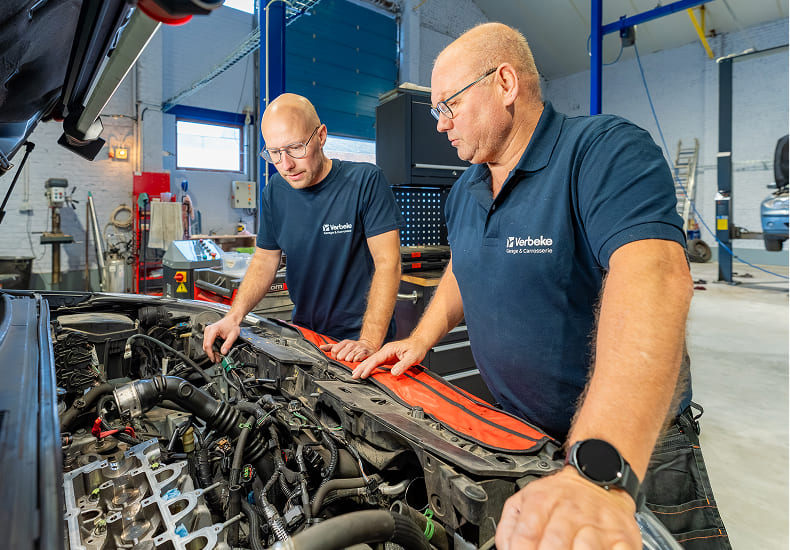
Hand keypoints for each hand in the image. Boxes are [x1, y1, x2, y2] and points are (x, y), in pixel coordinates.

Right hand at [202, 316, 240, 361]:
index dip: (210, 353)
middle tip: (217, 360)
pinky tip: (217, 352)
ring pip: (206, 345)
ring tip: (218, 357)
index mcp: (213, 330)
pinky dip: (212, 348)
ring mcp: (207, 332)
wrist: (232, 320)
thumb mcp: (233, 336)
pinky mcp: (209, 334)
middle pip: (206, 346)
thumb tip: (223, 352)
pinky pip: (208, 343)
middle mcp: (208, 330)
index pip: (208, 344)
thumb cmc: (232, 325)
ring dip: (212, 352)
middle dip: (211, 354)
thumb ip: (228, 344)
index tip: (214, 359)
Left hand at [320, 338, 376, 362]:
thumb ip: (331, 347)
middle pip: (341, 356)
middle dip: (342, 360)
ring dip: (348, 361)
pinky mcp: (364, 352)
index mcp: (345, 343)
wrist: (368, 345)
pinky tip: (355, 362)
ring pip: (348, 358)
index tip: (337, 358)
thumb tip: (321, 347)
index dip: (334, 357)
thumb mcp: (342, 345)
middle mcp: (351, 345)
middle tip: (344, 360)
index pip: (334, 351)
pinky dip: (355, 362)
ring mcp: (358, 348)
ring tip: (350, 361)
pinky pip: (357, 359)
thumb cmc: (353, 347)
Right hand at [352, 338, 427, 378]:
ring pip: (372, 361)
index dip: (369, 367)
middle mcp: (386, 351)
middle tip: (354, 375)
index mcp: (389, 349)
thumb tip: (394, 372)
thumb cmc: (416, 348)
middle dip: (361, 367)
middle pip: (371, 359)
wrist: (419, 343)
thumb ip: (403, 365)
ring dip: (364, 367)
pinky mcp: (388, 358)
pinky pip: (377, 363)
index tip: (363, 374)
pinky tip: (366, 371)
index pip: (376, 359)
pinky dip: (370, 367)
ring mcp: (386, 354)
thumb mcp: (412, 357)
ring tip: (356, 374)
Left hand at [496, 467, 639, 549]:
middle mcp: (570, 511)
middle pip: (555, 544)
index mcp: (542, 501)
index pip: (526, 534)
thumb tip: (506, 549)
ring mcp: (597, 524)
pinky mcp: (622, 536)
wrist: (597, 476)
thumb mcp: (525, 500)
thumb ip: (510, 527)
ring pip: (585, 548)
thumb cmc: (559, 496)